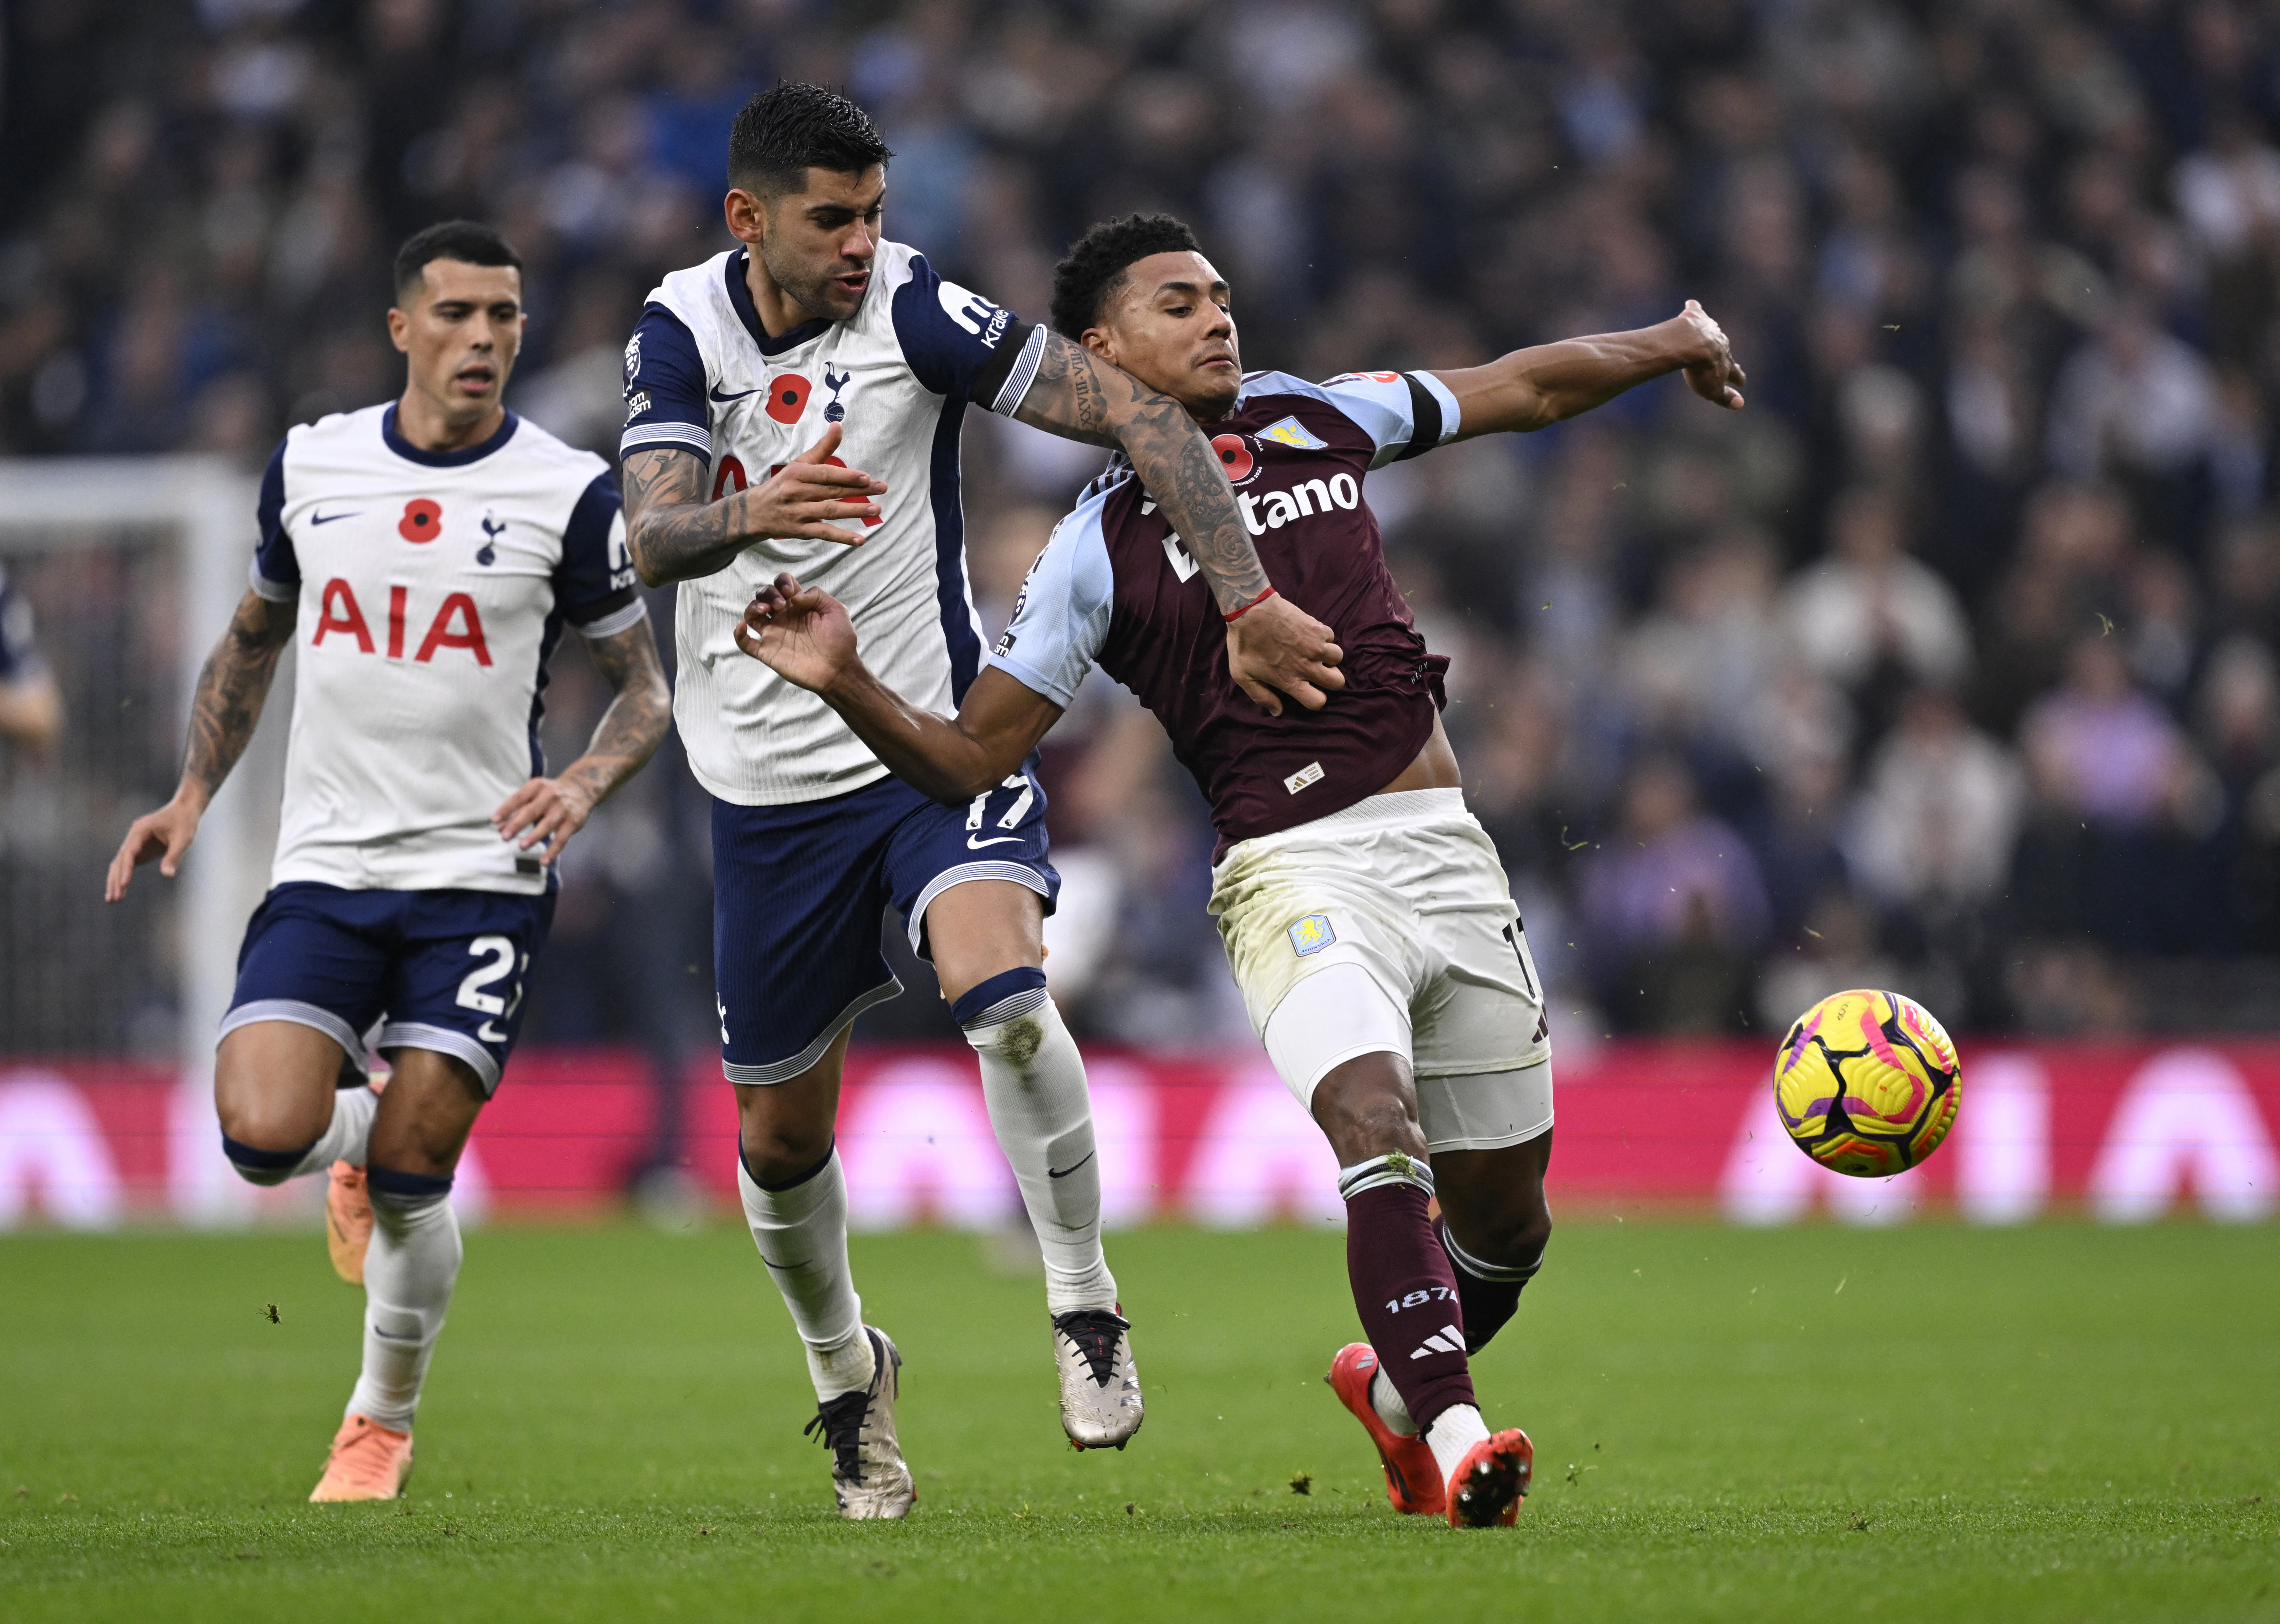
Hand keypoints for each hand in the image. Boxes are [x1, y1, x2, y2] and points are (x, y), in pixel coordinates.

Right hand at [104, 792, 203, 901]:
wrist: (184, 809)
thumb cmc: (185, 821)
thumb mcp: (184, 838)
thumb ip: (174, 856)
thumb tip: (167, 875)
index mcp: (140, 830)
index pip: (129, 852)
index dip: (126, 869)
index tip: (124, 884)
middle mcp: (133, 837)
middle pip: (120, 860)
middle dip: (116, 879)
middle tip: (113, 899)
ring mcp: (135, 843)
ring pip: (121, 864)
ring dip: (116, 880)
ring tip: (113, 900)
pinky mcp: (140, 849)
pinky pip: (128, 865)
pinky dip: (124, 877)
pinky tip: (120, 891)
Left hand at [491, 774, 598, 864]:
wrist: (581, 789)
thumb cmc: (549, 795)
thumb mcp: (534, 795)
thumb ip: (517, 810)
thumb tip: (500, 827)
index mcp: (536, 786)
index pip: (519, 797)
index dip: (506, 808)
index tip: (494, 820)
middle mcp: (550, 795)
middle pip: (532, 811)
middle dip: (517, 824)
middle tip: (505, 836)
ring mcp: (562, 809)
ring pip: (547, 824)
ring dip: (534, 836)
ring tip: (522, 846)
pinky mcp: (573, 822)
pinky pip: (562, 839)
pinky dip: (553, 850)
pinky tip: (544, 861)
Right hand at [734, 572, 859, 693]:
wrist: (839, 670)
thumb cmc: (840, 641)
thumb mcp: (836, 610)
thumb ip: (816, 595)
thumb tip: (794, 597)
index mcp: (798, 605)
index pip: (781, 584)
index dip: (782, 582)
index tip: (791, 591)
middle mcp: (784, 617)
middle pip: (763, 595)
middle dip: (768, 593)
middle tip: (780, 604)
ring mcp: (774, 634)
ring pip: (752, 614)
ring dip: (753, 607)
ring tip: (766, 609)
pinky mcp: (768, 652)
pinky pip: (746, 643)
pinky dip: (739, 634)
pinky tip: (742, 626)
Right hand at [745, 423, 886, 545]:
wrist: (756, 511)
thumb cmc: (784, 484)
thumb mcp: (800, 463)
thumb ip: (822, 448)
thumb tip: (838, 425)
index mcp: (797, 473)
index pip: (824, 474)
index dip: (845, 476)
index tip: (866, 477)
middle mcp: (796, 492)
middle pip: (831, 491)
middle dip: (858, 490)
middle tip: (881, 488)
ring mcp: (798, 513)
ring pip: (829, 512)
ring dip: (854, 511)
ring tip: (876, 509)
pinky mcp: (800, 531)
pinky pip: (823, 533)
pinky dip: (842, 537)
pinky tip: (860, 540)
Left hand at [1225, 592, 1344, 716]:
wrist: (1250, 611)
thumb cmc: (1243, 644)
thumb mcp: (1243, 676)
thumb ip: (1261, 697)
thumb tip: (1277, 712)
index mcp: (1291, 681)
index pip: (1317, 702)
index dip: (1316, 700)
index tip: (1310, 691)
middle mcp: (1307, 666)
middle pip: (1337, 682)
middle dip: (1331, 680)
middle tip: (1319, 672)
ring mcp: (1315, 646)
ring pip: (1338, 657)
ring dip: (1329, 656)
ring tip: (1316, 652)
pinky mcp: (1317, 628)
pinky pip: (1331, 636)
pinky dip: (1324, 637)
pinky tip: (1310, 635)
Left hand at [1676, 299, 1745, 409]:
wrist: (1690, 345)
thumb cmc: (1701, 370)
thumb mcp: (1712, 389)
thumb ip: (1725, 397)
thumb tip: (1740, 404)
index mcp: (1725, 362)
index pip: (1735, 372)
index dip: (1737, 377)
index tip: (1741, 381)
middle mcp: (1721, 343)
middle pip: (1724, 349)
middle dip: (1724, 353)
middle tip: (1724, 355)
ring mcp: (1709, 328)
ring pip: (1713, 331)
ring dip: (1711, 333)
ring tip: (1709, 333)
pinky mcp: (1696, 316)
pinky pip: (1696, 310)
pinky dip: (1694, 308)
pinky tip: (1691, 305)